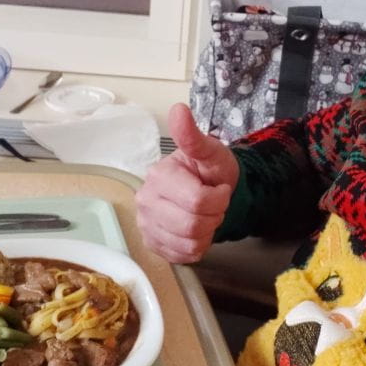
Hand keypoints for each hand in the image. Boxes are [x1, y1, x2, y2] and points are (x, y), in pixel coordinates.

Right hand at [135, 103, 239, 262]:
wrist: (208, 188)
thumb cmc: (209, 170)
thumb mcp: (209, 151)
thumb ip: (193, 136)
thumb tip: (178, 109)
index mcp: (158, 176)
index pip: (198, 202)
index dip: (218, 199)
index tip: (219, 188)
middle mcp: (145, 200)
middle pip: (193, 225)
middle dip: (214, 216)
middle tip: (214, 203)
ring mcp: (146, 224)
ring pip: (189, 242)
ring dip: (206, 231)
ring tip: (205, 215)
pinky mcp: (152, 243)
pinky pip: (183, 256)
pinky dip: (197, 245)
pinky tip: (196, 229)